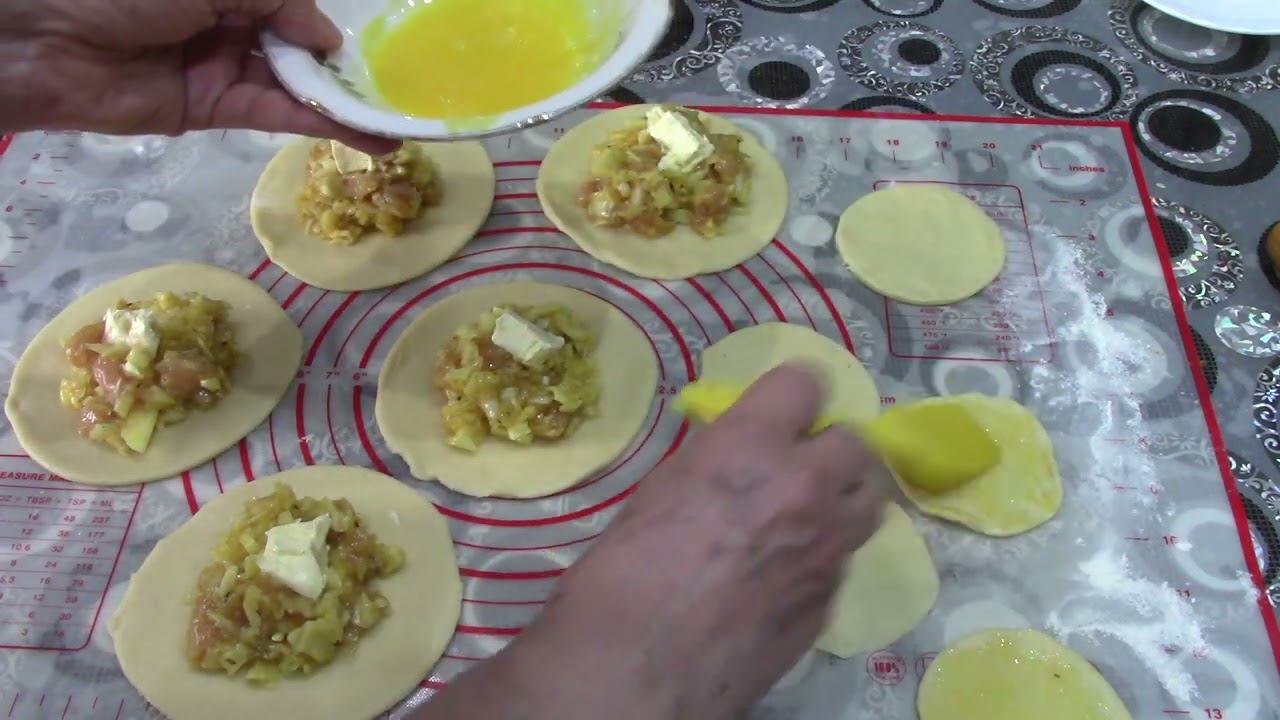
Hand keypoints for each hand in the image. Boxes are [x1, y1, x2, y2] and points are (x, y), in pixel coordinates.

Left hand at [0, 0, 395, 152]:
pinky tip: (362, 135)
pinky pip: (273, 113)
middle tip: (397, 96)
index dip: (327, 27)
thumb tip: (325, 40)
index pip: (292, 6)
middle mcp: (228, 21)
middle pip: (297, 47)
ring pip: (292, 85)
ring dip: (341, 105)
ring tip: (394, 127)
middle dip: (343, 71)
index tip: (372, 53)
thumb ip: (277, 4)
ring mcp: (222, 66)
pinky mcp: (212, 110)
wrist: (48, 41)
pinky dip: (316, 124)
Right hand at [422, 365, 885, 719]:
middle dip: (830, 448)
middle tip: (798, 465)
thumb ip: (713, 462)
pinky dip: (823, 556)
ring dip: (841, 498)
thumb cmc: (623, 575)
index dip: (793, 393)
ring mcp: (826, 548)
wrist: (641, 669)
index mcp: (751, 448)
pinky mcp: (830, 600)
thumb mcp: (660, 492)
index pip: (806, 383)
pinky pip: (843, 559)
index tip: (783, 406)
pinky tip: (783, 575)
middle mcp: (804, 488)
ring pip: (868, 501)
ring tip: (803, 517)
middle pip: (857, 442)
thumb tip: (735, 455)